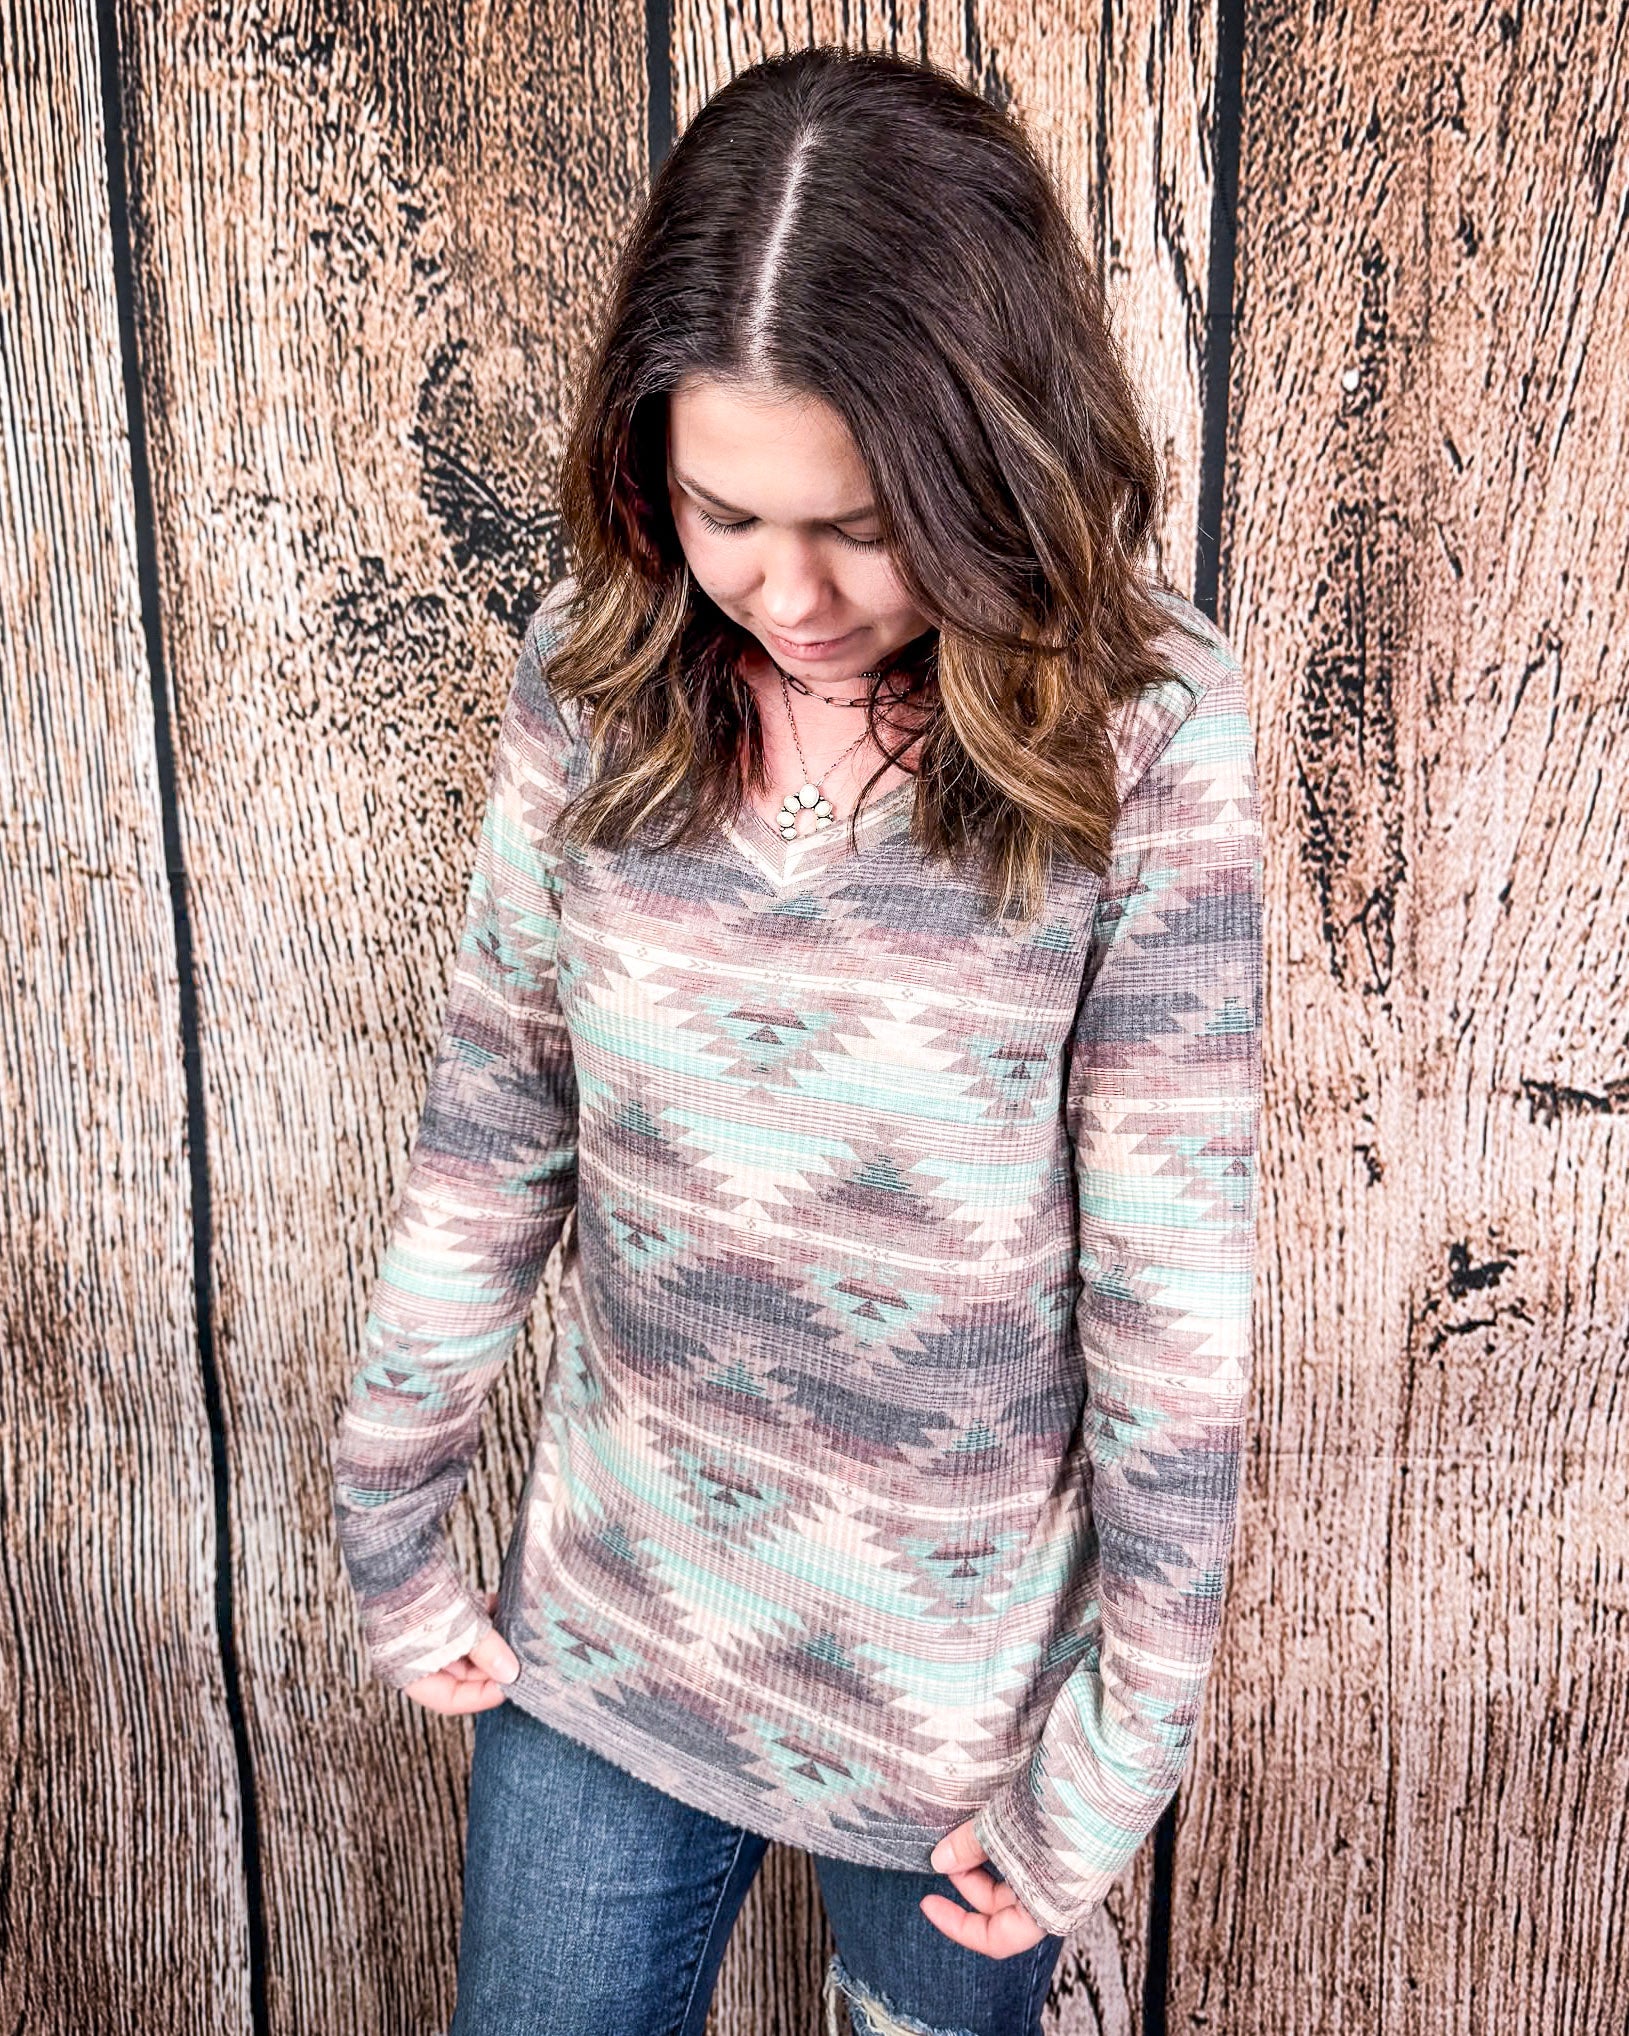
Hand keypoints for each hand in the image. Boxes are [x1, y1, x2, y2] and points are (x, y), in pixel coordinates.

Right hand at [403, 1590, 520, 1714]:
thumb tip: (511, 1673)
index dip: (483, 1695)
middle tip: (520, 1658)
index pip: (451, 1699)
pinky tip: (500, 1606)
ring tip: (514, 1633)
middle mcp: (413, 1657)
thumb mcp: (458, 1630)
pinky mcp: (433, 1609)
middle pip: (460, 1675)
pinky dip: (482, 1618)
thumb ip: (486, 1653)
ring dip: (491, 1641)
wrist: (397, 1551)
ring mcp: (422, 1632)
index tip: (513, 1683)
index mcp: (409, 1674)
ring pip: (465, 1647)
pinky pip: (464, 1623)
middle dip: (492, 1666)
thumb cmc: (418, 1597)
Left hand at [921, 1819, 1049, 1957]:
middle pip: (997, 1904)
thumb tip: (939, 1861)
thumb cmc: (1057, 1819)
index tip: (927, 1903)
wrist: (1107, 1785)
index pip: (994, 1938)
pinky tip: (984, 1823)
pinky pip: (1020, 1856)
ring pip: (1008, 1876)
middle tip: (943, 1851)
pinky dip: (998, 1844)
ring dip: (981, 1857)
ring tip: (961, 1832)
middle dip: (965, 1878)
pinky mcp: (1058, 1850)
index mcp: (1044, 1911)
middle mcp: (1053, 1899)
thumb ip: (969, 1849)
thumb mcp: (1004, 1832)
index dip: (957, 1925)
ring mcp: (1057, 1875)